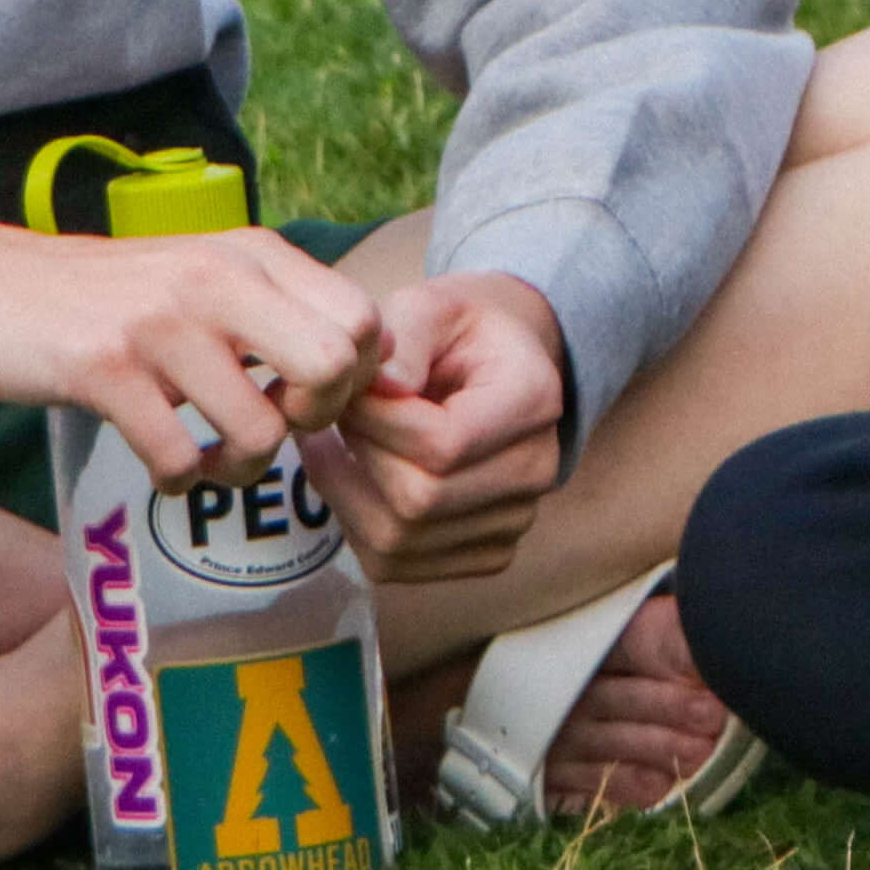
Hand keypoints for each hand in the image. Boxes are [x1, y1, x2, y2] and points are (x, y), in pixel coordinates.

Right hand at [0, 216, 386, 488]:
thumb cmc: (115, 295)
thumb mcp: (207, 274)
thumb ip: (276, 308)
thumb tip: (356, 371)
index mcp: (254, 254)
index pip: (365, 320)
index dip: (355, 380)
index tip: (308, 400)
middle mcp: (218, 278)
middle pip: (335, 367)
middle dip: (314, 420)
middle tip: (272, 427)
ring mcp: (162, 322)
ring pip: (260, 429)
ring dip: (240, 468)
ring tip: (209, 459)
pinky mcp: (105, 368)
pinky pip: (176, 459)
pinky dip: (176, 481)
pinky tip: (162, 464)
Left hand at [300, 270, 565, 580]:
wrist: (497, 364)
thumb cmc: (459, 331)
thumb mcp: (433, 304)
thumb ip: (406, 336)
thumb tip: (383, 388)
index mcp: (533, 399)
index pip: (443, 444)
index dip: (377, 422)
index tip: (349, 389)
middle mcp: (536, 471)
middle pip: (419, 501)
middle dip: (359, 455)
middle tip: (337, 414)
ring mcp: (514, 520)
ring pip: (399, 542)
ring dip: (346, 493)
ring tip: (332, 443)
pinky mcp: (484, 553)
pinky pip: (396, 564)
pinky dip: (356, 524)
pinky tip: (353, 476)